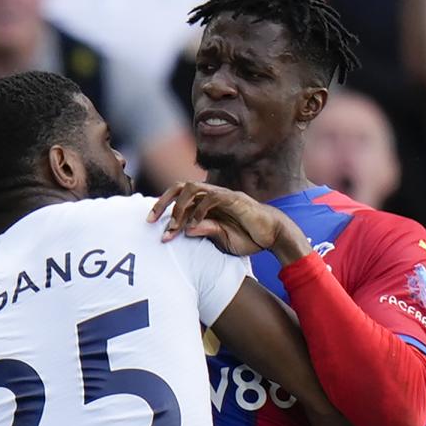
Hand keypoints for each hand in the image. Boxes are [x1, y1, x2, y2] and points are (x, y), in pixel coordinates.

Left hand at [147, 182, 311, 264]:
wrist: (274, 235)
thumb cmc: (249, 237)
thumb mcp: (222, 239)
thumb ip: (206, 232)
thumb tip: (185, 231)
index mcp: (207, 205)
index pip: (179, 198)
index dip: (163, 208)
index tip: (151, 224)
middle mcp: (212, 196)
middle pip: (180, 187)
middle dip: (163, 201)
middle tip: (151, 219)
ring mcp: (223, 195)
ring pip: (192, 188)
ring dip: (179, 206)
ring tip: (173, 226)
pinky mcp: (234, 199)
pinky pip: (211, 198)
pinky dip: (199, 211)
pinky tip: (194, 227)